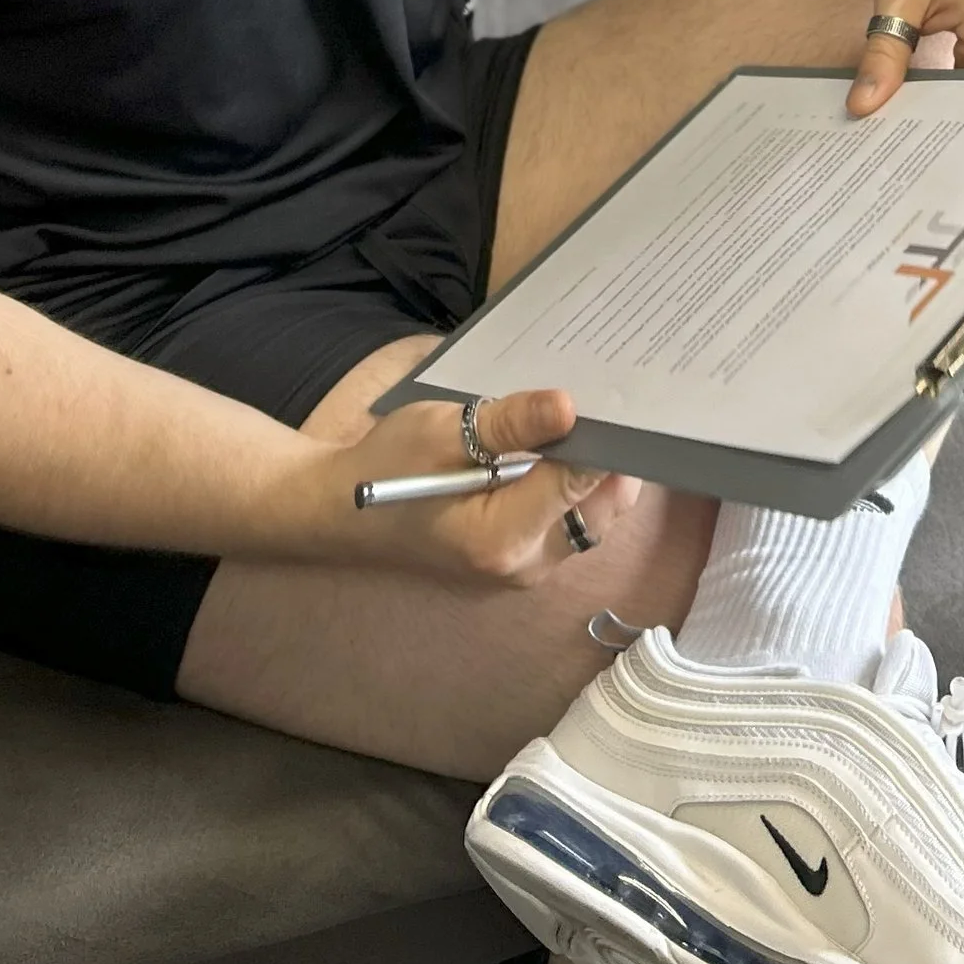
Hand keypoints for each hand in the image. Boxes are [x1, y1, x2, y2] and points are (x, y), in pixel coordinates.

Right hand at [293, 383, 643, 580]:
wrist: (344, 512)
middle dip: (611, 455)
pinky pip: (568, 521)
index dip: (605, 438)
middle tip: (612, 399)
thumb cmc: (387, 468)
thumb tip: (570, 406)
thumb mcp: (443, 431)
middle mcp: (522, 565)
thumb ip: (509, 423)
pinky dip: (575, 485)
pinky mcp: (520, 558)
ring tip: (589, 415)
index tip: (618, 396)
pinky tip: (562, 444)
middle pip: (599, 508)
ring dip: (596, 470)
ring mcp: (523, 568)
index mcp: (502, 538)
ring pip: (590, 516)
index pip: (580, 483)